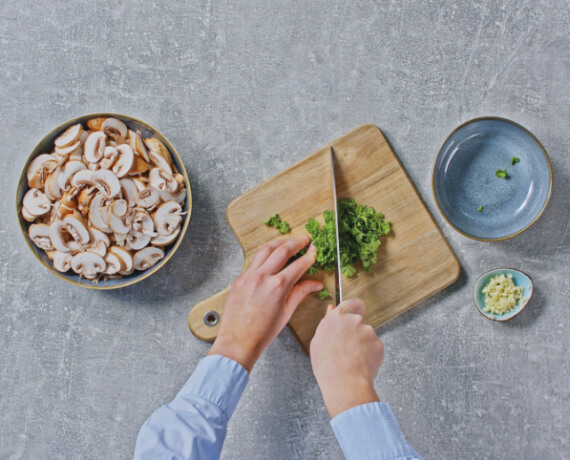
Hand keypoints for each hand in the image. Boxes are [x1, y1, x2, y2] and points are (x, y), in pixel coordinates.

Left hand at [209, 235, 321, 371]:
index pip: (299, 264)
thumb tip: (315, 284)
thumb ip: (301, 292)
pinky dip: (265, 255)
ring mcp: (249, 276)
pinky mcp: (240, 278)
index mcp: (278, 286)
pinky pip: (254, 261)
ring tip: (288, 241)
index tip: (314, 250)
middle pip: (282, 249)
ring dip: (279, 242)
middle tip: (304, 239)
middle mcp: (263, 277)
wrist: (238, 341)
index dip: (309, 256)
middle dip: (296, 242)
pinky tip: (270, 256)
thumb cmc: (262, 332)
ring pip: (265, 250)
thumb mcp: (287, 312)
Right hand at [310, 299, 383, 417]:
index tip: (356, 311)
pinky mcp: (379, 344)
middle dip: (355, 331)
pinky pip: (374, 348)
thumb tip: (332, 310)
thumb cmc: (326, 363)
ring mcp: (369, 332)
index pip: (353, 303)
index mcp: (339, 316)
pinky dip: (369, 355)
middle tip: (347, 347)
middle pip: (359, 322)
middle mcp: (355, 320)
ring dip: (362, 344)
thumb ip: (327, 322)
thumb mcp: (318, 340)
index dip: (355, 307)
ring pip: (367, 336)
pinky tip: (360, 364)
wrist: (343, 380)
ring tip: (351, 359)